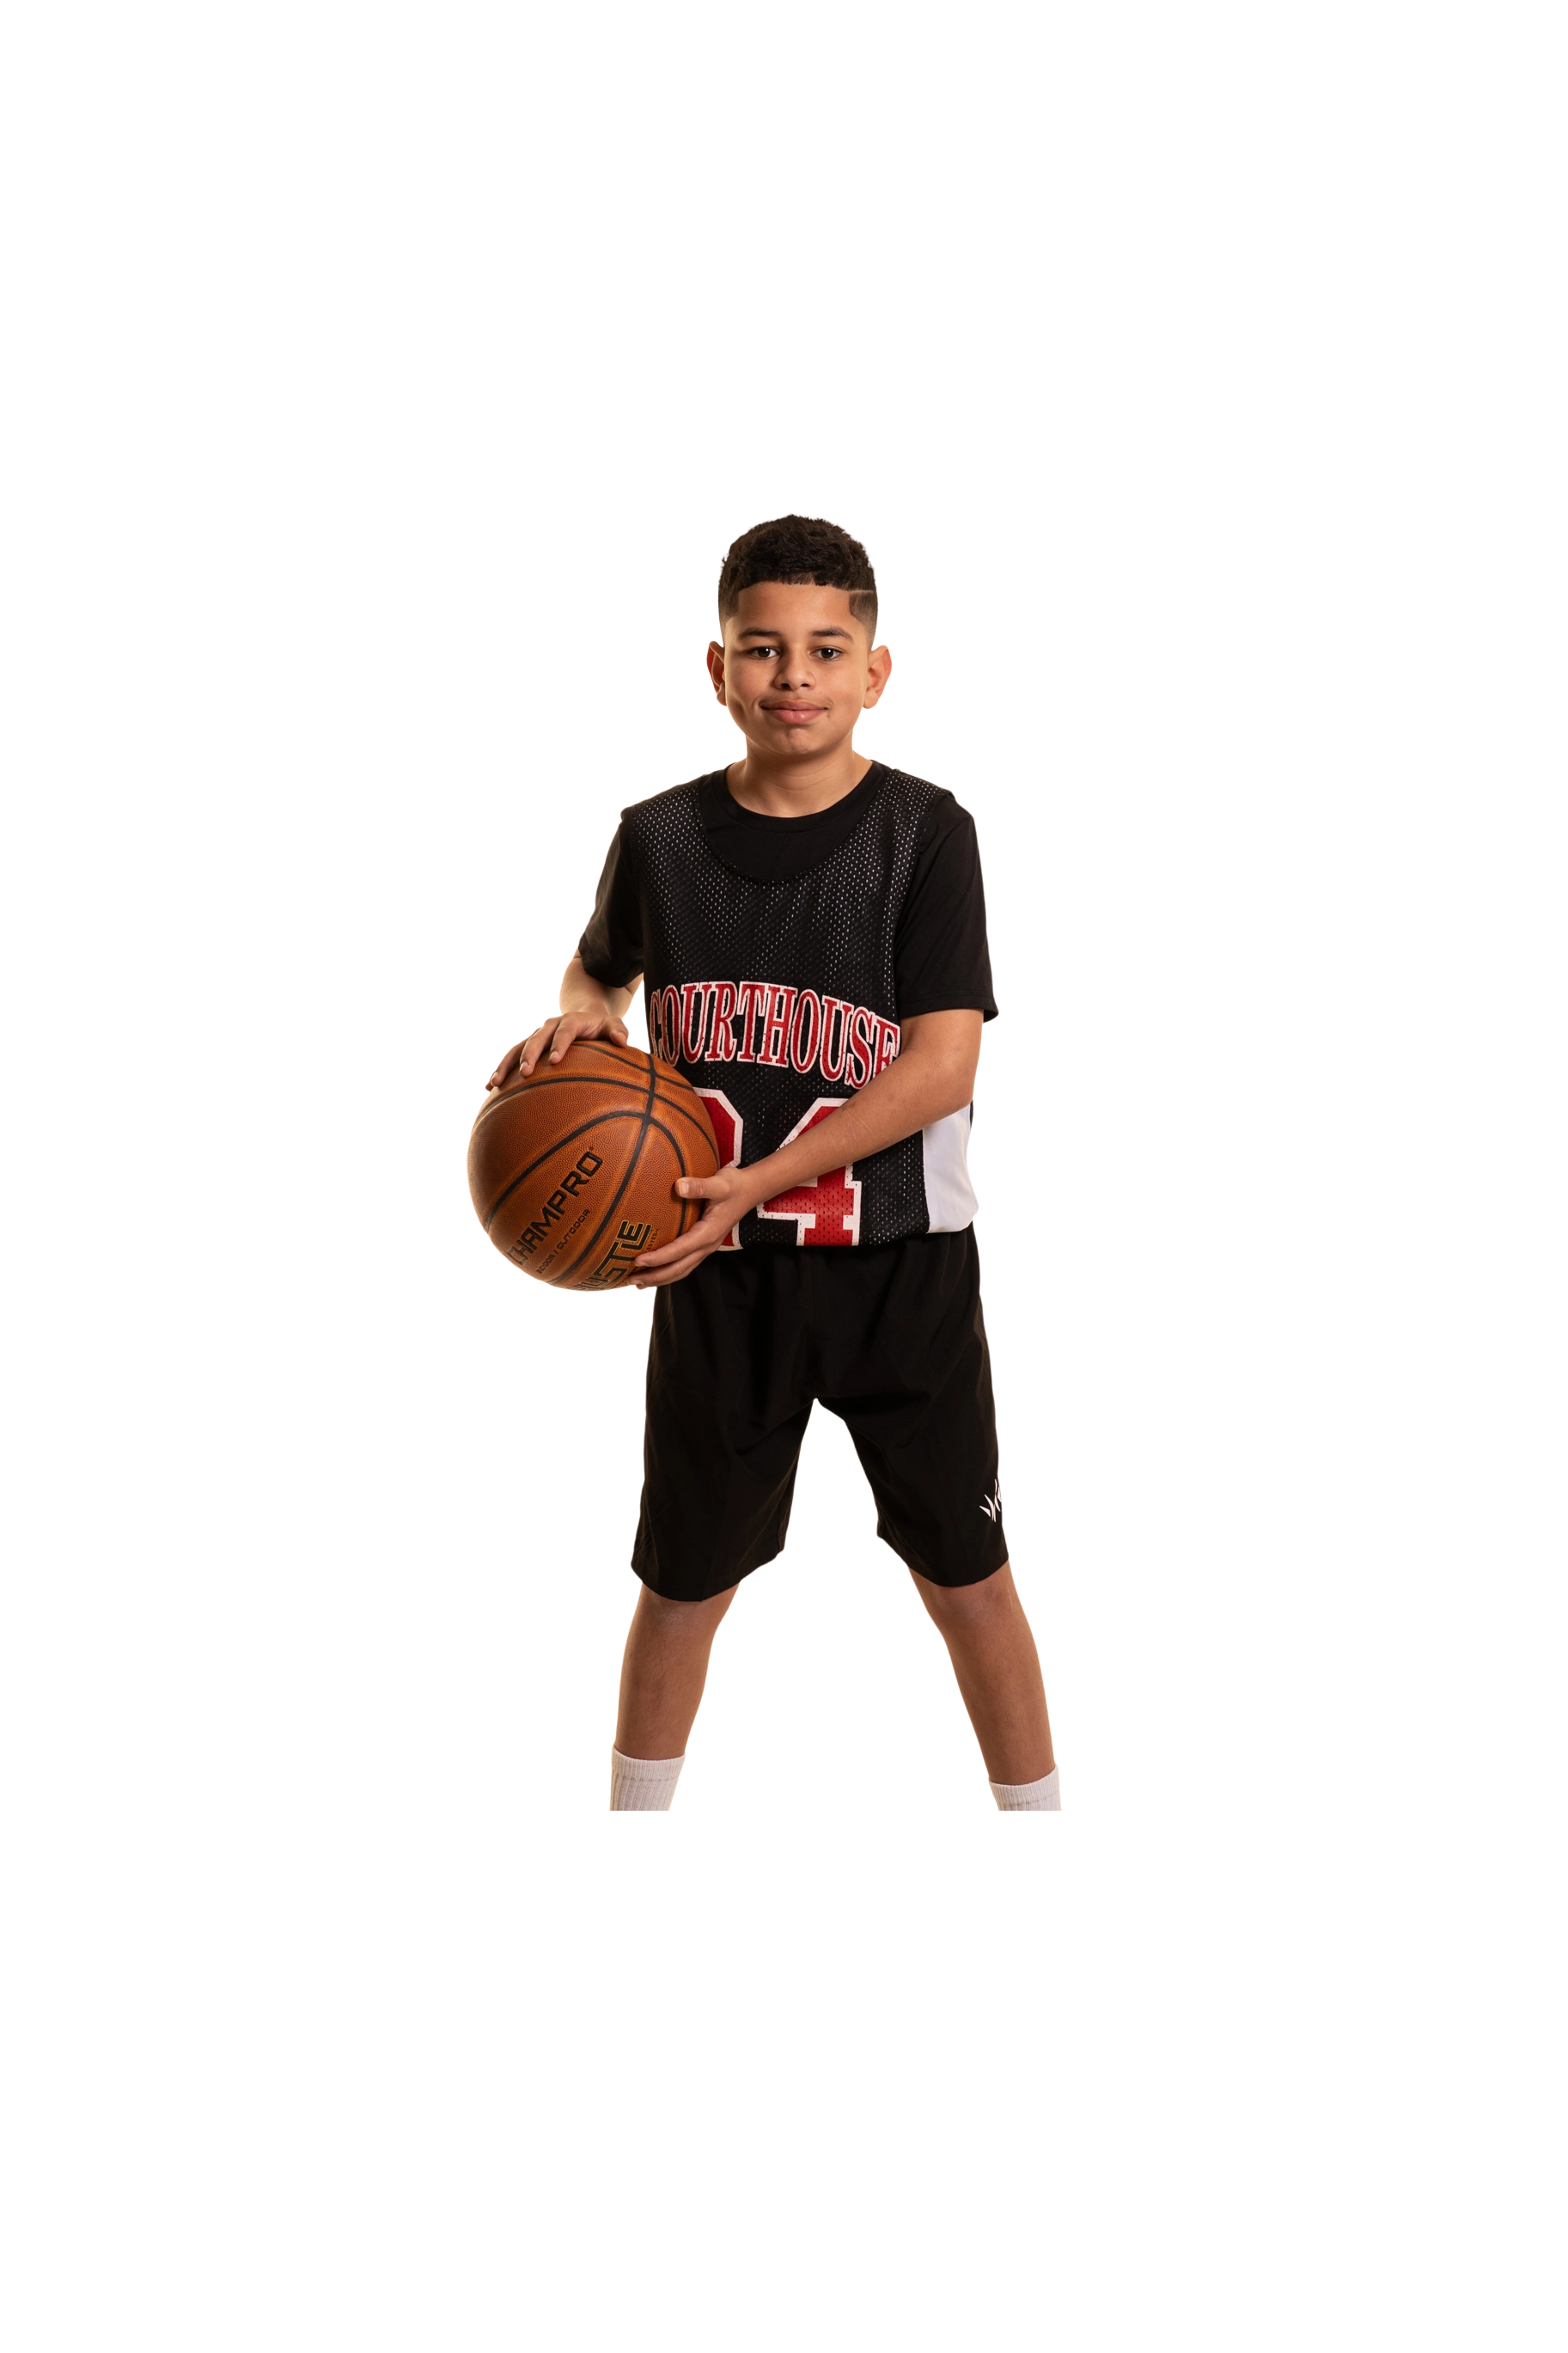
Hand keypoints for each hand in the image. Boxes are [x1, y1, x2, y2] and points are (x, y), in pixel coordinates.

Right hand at [485, 1010, 629, 1089]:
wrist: (584, 1018)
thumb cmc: (602, 1028)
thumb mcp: (613, 1026)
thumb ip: (618, 1031)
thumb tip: (621, 1041)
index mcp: (572, 1021)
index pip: (565, 1031)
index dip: (559, 1044)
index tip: (555, 1060)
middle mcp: (551, 1026)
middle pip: (537, 1038)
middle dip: (530, 1054)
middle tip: (525, 1072)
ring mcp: (538, 1035)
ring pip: (518, 1047)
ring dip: (506, 1064)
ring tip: (495, 1082)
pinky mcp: (529, 1046)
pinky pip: (512, 1056)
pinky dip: (501, 1069)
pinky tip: (489, 1087)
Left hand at [631, 1167, 767, 1288]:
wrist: (752, 1190)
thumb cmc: (734, 1185)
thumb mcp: (720, 1183)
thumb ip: (700, 1185)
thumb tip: (678, 1185)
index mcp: (708, 1233)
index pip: (680, 1250)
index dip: (659, 1258)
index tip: (638, 1260)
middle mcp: (707, 1245)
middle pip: (678, 1268)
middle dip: (655, 1276)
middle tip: (630, 1280)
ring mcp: (706, 1247)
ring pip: (681, 1269)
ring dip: (660, 1278)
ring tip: (637, 1283)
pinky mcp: (703, 1244)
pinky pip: (685, 1263)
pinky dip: (668, 1270)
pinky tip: (655, 1269)